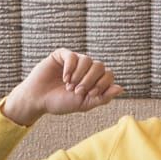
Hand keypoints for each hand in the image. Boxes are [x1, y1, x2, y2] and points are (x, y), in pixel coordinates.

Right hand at [2, 48, 124, 124]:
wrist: (38, 100)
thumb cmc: (60, 103)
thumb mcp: (84, 104)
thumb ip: (103, 97)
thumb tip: (121, 88)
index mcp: (94, 79)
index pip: (108, 75)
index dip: (102, 84)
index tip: (90, 94)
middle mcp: (86, 68)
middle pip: (99, 66)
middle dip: (90, 80)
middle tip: (77, 91)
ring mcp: (74, 60)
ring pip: (87, 60)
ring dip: (79, 75)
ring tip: (69, 86)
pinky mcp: (62, 55)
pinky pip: (73, 56)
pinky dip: (70, 68)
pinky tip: (65, 78)